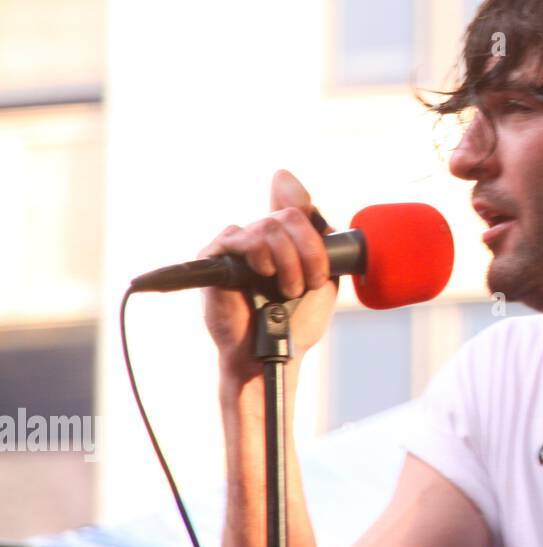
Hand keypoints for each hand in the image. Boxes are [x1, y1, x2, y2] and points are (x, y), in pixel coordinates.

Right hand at [201, 170, 339, 394]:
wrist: (273, 351)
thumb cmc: (297, 320)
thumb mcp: (324, 279)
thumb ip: (324, 246)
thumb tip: (320, 215)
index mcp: (287, 240)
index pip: (293, 203)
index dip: (297, 195)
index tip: (299, 196)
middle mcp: (262, 238)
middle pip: (289, 214)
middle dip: (310, 249)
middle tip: (312, 281)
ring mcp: (238, 246)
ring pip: (269, 226)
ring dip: (289, 260)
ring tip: (289, 290)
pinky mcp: (216, 257)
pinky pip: (238, 236)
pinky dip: (260, 253)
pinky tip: (265, 273)